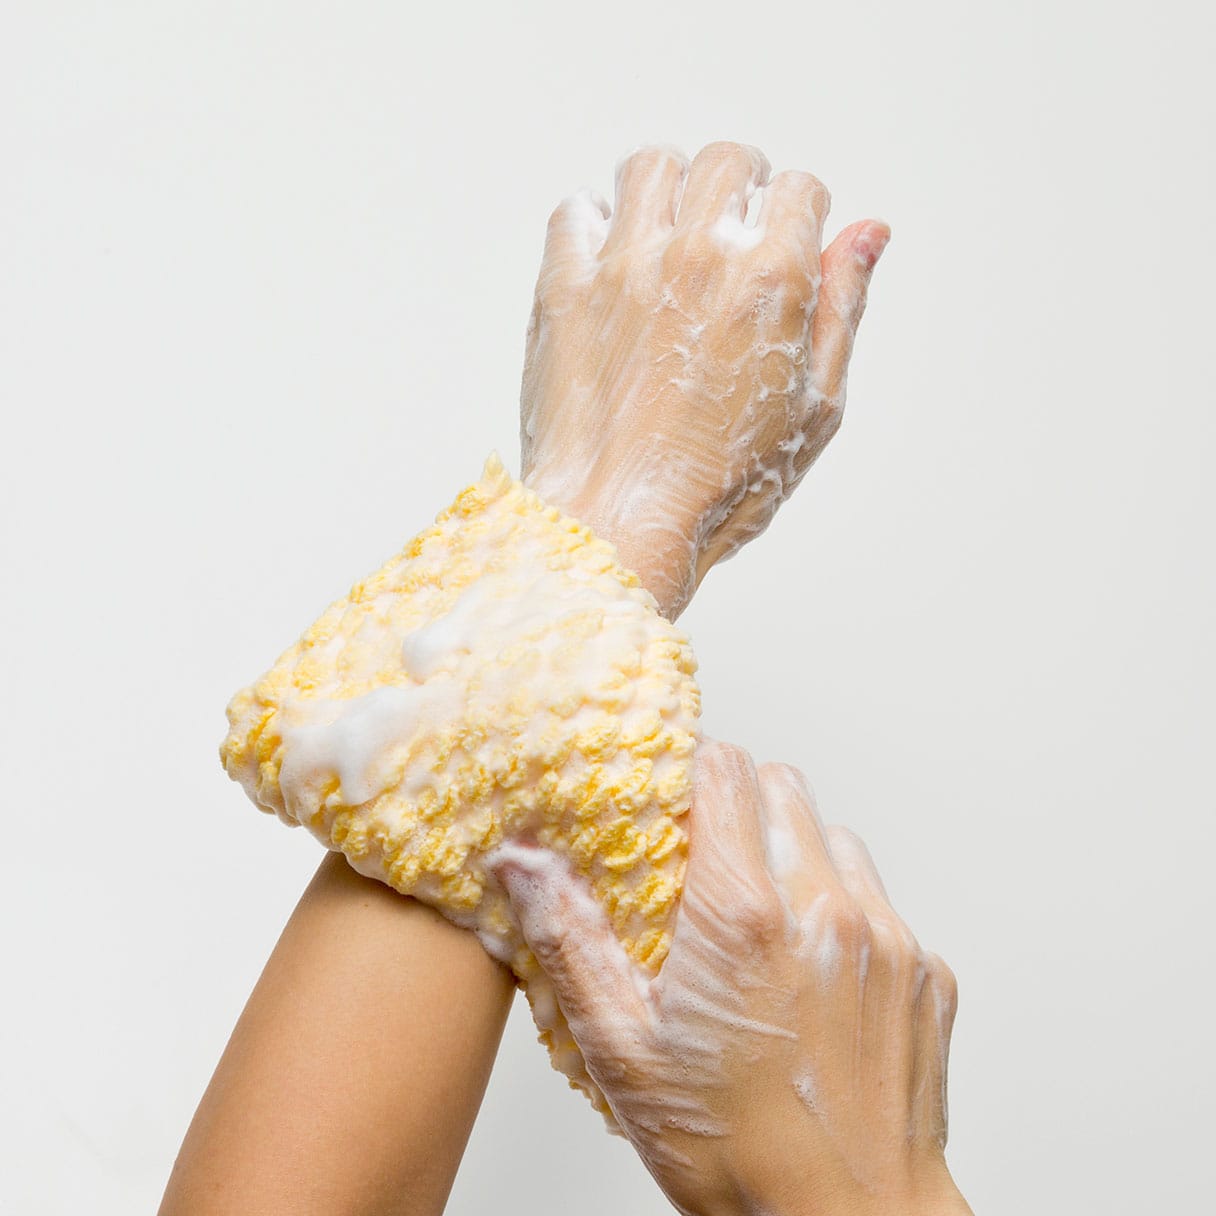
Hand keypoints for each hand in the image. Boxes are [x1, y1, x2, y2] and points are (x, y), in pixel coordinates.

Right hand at [490, 742, 967, 1215]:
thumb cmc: (737, 1155)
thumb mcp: (623, 1051)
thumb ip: (570, 940)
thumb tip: (521, 865)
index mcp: (742, 915)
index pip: (725, 770)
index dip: (692, 774)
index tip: (674, 803)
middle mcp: (823, 909)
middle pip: (784, 787)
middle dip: (741, 808)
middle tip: (711, 867)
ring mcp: (885, 938)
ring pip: (836, 839)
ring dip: (798, 858)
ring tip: (765, 925)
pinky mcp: (925, 971)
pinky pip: (881, 904)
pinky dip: (846, 916)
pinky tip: (816, 978)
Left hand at [519, 142, 888, 618]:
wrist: (617, 526)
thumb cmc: (721, 487)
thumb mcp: (815, 408)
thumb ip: (843, 310)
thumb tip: (868, 233)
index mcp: (773, 281)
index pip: (801, 188)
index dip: (801, 214)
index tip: (786, 241)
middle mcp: (699, 256)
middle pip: (728, 161)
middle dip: (741, 184)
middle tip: (731, 227)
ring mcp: (625, 266)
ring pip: (649, 166)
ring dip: (667, 188)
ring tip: (668, 233)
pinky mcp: (564, 286)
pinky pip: (576, 210)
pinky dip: (594, 222)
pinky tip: (609, 260)